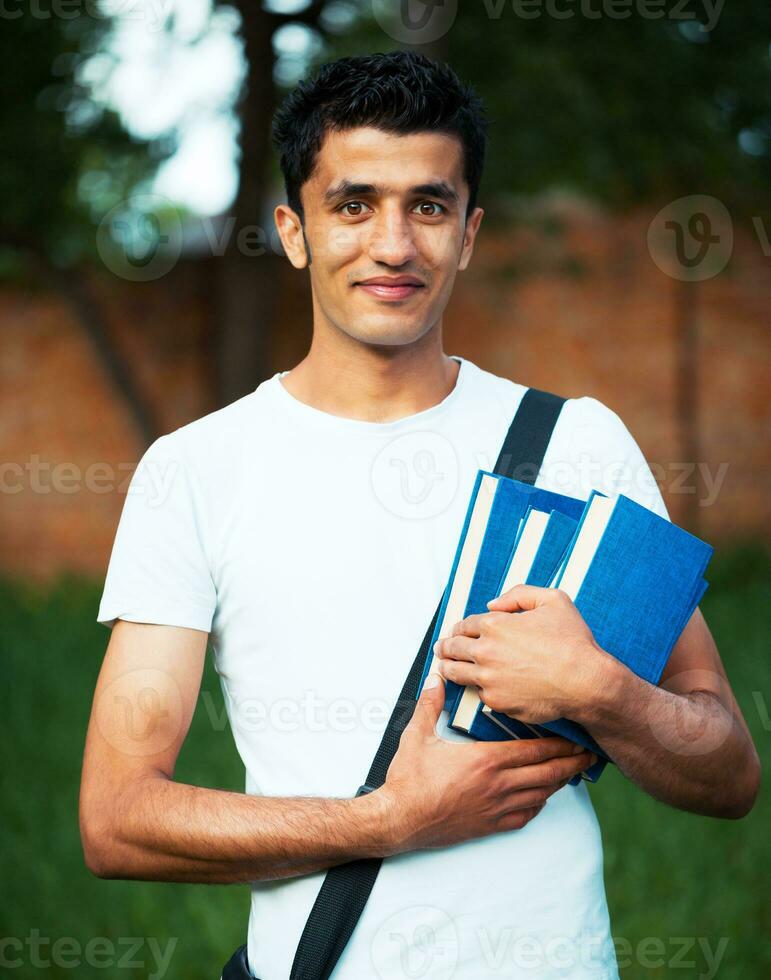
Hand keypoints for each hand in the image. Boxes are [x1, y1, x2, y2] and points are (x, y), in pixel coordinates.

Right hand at [375, 672, 594, 854]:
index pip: (534, 750)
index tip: (577, 737)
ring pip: (540, 795)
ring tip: (573, 771)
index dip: (560, 744)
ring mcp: (496, 808)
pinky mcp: (489, 826)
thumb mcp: (416, 736)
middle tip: (590, 754)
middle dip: (572, 762)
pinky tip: (542, 798)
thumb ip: (430, 705)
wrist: (399, 819)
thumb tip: (435, 679)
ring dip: (560, 782)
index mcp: (486, 760)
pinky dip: (539, 805)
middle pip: (547, 773)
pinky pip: (525, 816)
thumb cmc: (409, 779)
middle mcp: (498, 785)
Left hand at [433, 584, 609, 724]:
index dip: (459, 628)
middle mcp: (486, 651)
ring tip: (444, 667)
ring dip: (447, 668)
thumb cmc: (573, 642)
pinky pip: (479, 693)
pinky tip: (478, 686)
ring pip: (456, 673)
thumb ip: (519, 594)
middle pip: (452, 648)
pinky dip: (478, 689)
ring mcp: (488, 678)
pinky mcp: (496, 701)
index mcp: (495, 625)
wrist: (586, 682)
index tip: (457, 632)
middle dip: (445, 647)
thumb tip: (492, 603)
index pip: (464, 625)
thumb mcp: (553, 600)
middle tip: (442, 648)